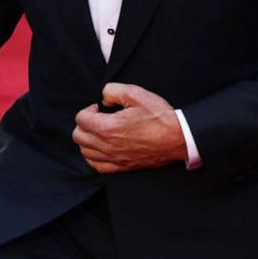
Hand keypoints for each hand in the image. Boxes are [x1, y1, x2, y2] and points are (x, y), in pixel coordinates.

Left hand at [72, 83, 189, 173]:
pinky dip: (94, 156)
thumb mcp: (136, 93)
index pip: (81, 119)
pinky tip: (101, 148)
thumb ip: (112, 90)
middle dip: (85, 124)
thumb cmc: (160, 117)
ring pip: (85, 151)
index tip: (99, 109)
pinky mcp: (122, 167)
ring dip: (88, 140)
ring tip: (100, 132)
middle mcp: (108, 146)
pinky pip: (96, 165)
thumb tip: (103, 99)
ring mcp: (114, 158)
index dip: (88, 110)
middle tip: (98, 119)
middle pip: (78, 136)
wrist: (179, 138)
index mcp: (108, 128)